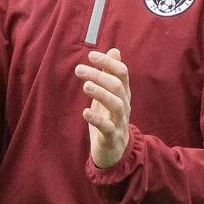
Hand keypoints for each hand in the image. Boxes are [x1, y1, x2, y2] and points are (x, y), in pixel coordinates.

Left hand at [76, 49, 132, 169]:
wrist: (114, 152)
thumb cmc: (109, 119)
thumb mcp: (109, 95)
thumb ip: (110, 74)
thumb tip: (114, 50)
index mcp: (123, 94)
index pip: (122, 73)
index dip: (108, 62)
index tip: (91, 55)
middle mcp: (124, 106)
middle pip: (118, 86)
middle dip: (99, 75)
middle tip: (79, 69)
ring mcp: (119, 122)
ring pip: (116, 104)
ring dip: (100, 93)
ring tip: (85, 86)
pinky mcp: (112, 138)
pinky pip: (108, 127)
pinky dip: (97, 119)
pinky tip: (85, 112)